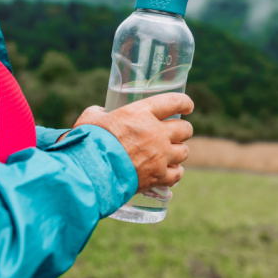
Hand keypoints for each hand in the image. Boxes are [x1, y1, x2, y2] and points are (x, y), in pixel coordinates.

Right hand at [71, 93, 193, 192]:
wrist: (91, 171)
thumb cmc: (89, 141)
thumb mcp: (90, 119)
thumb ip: (99, 113)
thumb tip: (100, 112)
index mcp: (141, 113)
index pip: (173, 102)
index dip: (184, 103)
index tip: (187, 106)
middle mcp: (156, 133)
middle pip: (184, 129)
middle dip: (183, 130)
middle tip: (177, 133)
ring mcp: (160, 155)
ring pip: (184, 152)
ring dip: (179, 151)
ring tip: (172, 154)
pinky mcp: (158, 176)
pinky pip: (177, 174)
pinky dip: (175, 173)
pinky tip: (170, 172)